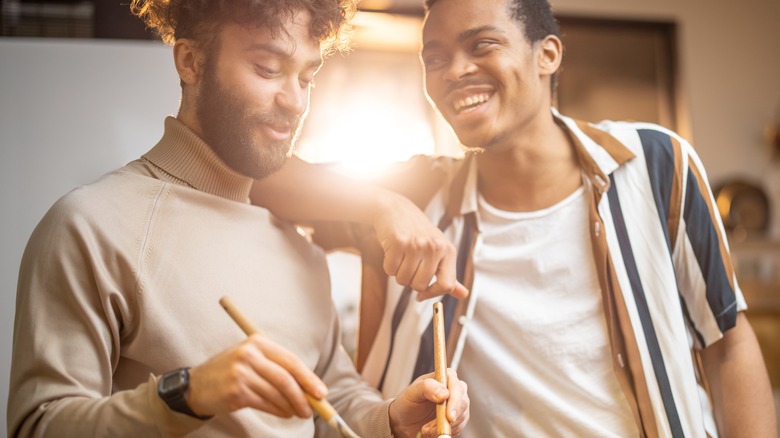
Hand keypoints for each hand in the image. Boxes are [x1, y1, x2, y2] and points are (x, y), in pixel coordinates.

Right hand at [183, 334, 326, 418]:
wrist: (196, 385)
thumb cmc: (231, 371)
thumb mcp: (251, 359)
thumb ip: (276, 367)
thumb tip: (308, 386)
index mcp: (257, 342)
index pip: (290, 360)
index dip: (308, 377)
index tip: (321, 391)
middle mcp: (249, 355)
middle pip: (285, 378)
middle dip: (303, 396)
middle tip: (313, 408)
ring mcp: (241, 374)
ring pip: (277, 393)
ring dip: (292, 406)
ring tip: (300, 413)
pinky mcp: (236, 392)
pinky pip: (265, 404)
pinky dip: (279, 411)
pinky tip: (285, 413)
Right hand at [373, 194, 468, 300]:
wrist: (396, 209)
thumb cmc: (418, 233)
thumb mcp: (438, 250)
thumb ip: (448, 274)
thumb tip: (463, 294)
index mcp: (448, 251)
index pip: (447, 285)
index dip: (432, 294)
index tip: (421, 295)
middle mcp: (435, 247)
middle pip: (420, 286)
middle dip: (410, 281)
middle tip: (408, 265)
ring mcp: (417, 244)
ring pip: (403, 280)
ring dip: (398, 273)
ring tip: (401, 257)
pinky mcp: (399, 242)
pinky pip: (390, 270)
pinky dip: (388, 265)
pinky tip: (393, 252)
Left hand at [388, 369, 469, 437]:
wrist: (404, 421)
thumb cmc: (407, 403)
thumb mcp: (412, 392)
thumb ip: (427, 387)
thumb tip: (445, 393)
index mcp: (443, 377)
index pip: (456, 385)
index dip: (455, 400)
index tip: (449, 416)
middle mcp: (453, 390)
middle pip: (463, 402)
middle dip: (449, 417)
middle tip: (432, 427)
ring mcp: (457, 405)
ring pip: (462, 417)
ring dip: (444, 426)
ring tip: (426, 428)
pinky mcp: (457, 419)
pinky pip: (459, 427)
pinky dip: (446, 431)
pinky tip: (433, 431)